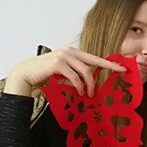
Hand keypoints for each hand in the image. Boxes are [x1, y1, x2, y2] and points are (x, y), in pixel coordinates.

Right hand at [4, 47, 126, 96]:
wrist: (25, 74)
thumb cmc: (44, 75)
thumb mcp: (63, 74)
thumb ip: (75, 75)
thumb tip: (88, 85)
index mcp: (72, 53)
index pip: (93, 57)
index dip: (108, 62)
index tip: (121, 66)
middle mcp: (69, 52)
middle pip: (94, 61)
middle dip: (108, 66)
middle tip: (120, 72)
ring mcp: (64, 56)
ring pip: (85, 70)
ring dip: (90, 84)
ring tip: (90, 94)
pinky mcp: (58, 64)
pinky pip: (74, 76)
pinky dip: (79, 85)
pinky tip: (80, 92)